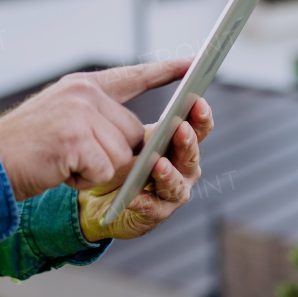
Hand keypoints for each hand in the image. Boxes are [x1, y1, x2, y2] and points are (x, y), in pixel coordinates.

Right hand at [0, 58, 190, 201]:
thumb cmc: (25, 149)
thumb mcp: (63, 121)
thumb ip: (98, 121)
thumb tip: (140, 145)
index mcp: (82, 86)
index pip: (132, 76)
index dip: (164, 72)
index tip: (193, 64)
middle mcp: (84, 93)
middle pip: (133, 134)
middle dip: (115, 157)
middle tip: (75, 159)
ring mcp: (80, 113)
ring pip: (123, 156)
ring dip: (98, 172)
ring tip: (64, 163)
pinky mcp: (77, 139)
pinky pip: (106, 172)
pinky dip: (85, 181)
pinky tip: (61, 170)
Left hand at [77, 97, 213, 241]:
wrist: (96, 189)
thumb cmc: (117, 153)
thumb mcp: (124, 126)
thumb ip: (137, 108)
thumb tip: (144, 83)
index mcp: (179, 141)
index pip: (197, 126)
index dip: (200, 115)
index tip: (197, 100)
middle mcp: (183, 167)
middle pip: (191, 154)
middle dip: (187, 141)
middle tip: (181, 129)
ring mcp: (172, 191)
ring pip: (177, 184)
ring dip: (169, 174)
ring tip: (158, 164)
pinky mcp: (155, 213)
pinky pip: (152, 207)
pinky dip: (143, 200)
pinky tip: (132, 194)